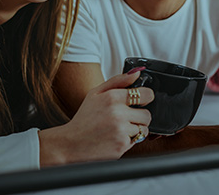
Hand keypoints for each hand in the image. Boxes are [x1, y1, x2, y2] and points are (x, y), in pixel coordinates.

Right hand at [38, 70, 153, 166]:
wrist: (71, 143)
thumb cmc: (84, 118)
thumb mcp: (95, 93)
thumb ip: (118, 81)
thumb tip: (137, 73)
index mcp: (112, 97)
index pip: (146, 94)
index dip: (146, 97)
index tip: (142, 100)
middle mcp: (118, 113)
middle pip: (147, 114)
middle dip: (139, 116)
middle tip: (126, 117)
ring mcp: (120, 131)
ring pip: (144, 129)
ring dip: (135, 129)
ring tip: (118, 128)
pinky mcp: (122, 145)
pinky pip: (137, 141)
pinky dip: (129, 140)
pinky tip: (115, 137)